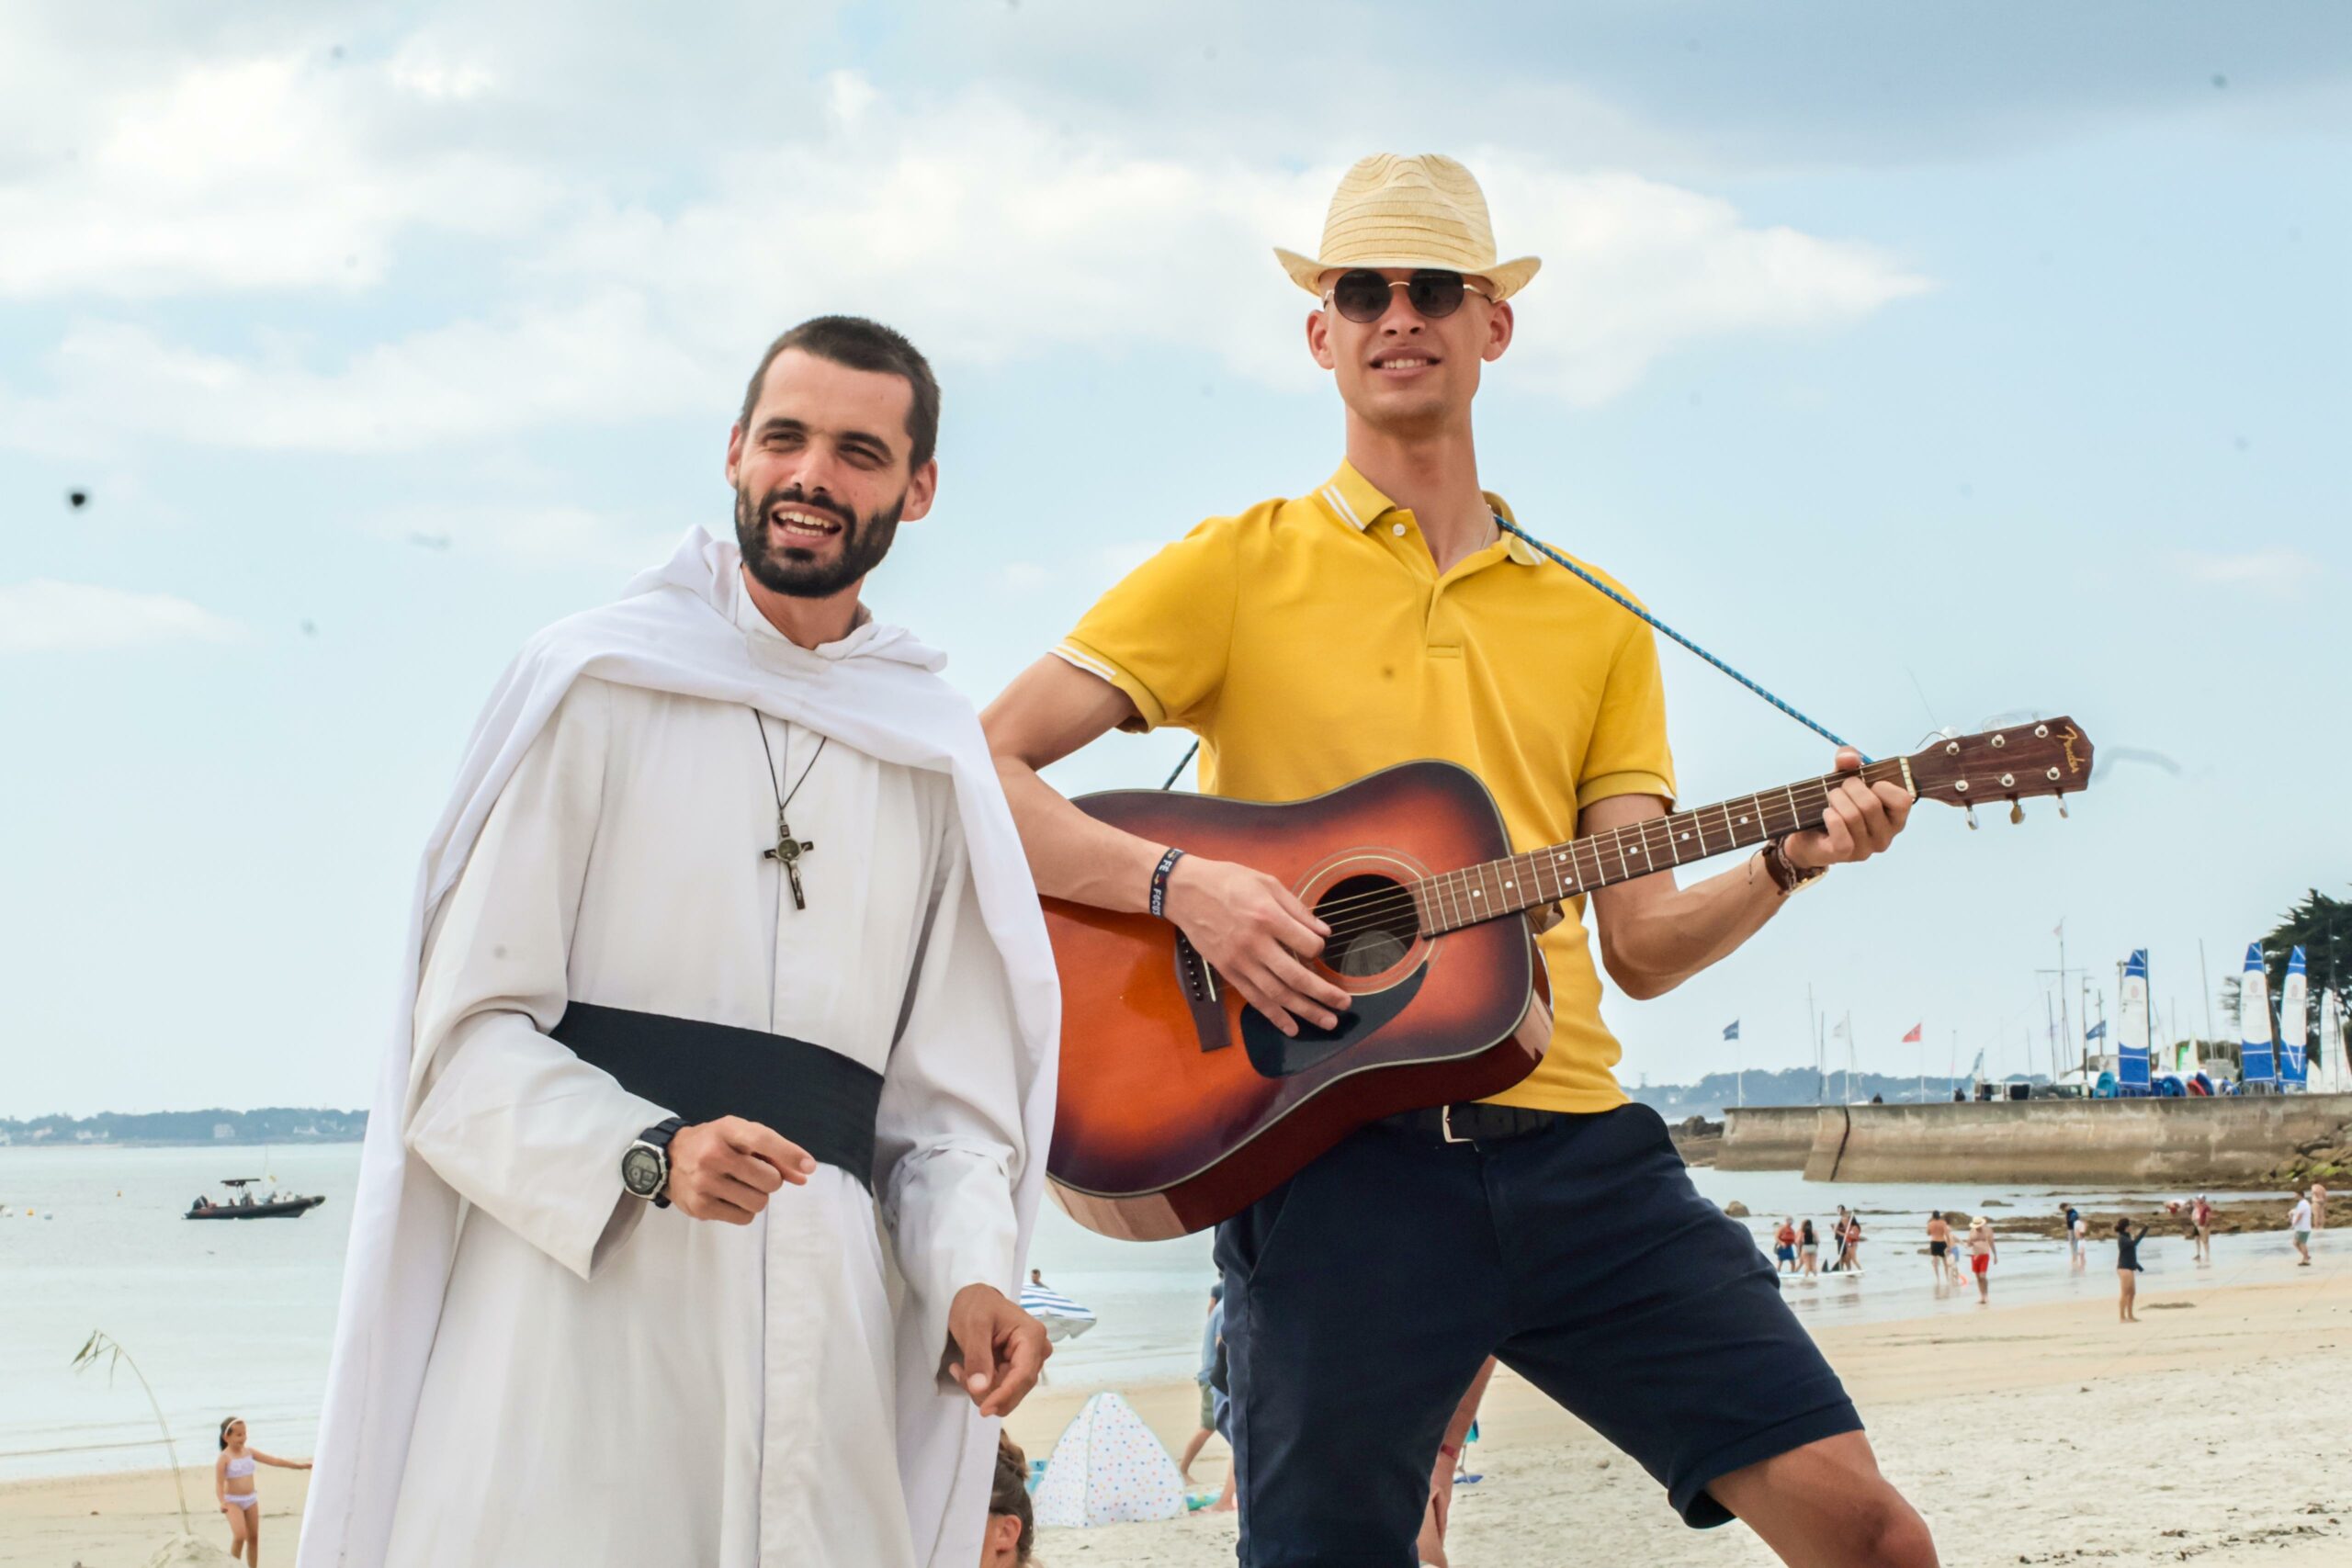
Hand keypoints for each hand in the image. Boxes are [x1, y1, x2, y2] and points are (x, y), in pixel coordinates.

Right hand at [664, 1116, 814, 1223]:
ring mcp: (704, 1183)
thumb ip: (774, 1153)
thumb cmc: (715, 1144)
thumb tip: (804, 1174)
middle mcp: (713, 1155)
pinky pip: (744, 1218)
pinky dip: (744, 1210)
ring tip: (741, 1186)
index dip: (790, 1154)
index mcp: (727, 1130)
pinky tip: (730, 1197)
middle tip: (756, 1175)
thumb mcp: (741, 1137)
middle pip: (769, 1180)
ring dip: (758, 1196)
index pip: (763, 1140)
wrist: (669, 1159)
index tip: (809, 1167)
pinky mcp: (700, 1207)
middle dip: (771, 1180)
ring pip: (759, 1202)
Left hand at [945, 1284, 1050, 1416]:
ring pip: (1007, 1392)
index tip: (984, 1410)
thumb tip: (981, 1390)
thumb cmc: (977, 1305)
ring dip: (981, 1388)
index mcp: (1032, 1336)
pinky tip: (964, 1370)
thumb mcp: (974, 1325)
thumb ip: (977, 1356)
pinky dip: (980, 1385)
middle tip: (960, 1375)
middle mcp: (1037, 1351)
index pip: (1023, 1375)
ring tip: (959, 1369)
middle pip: (1017, 1388)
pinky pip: (1000, 1388)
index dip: (1005, 1395)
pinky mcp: (1017, 1369)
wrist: (975, 1299)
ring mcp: (1028, 1361)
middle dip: (988, 1391)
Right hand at [1162, 855, 1350, 1036]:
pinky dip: (1274, 1016)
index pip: (1306, 945)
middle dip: (1324, 994)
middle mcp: (1255, 943)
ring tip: (1328, 1022)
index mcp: (1267, 916)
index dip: (1319, 949)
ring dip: (1305, 1011)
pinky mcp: (1228, 971)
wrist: (1184, 891)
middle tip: (1344, 1005)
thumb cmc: (1227, 881)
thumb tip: (1323, 932)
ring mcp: (1240, 961)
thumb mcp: (1266, 882)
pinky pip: (1254, 999)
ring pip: (1277, 994)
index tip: (1319, 948)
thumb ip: (1297, 909)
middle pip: (1296, 977)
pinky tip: (1292, 1027)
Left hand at [1783, 747, 1912, 871]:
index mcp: (1895, 817)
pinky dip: (1831, 817)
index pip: (1903, 800)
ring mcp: (1867, 848)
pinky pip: (1841, 833)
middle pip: (1870, 804)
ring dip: (1836, 799)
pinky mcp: (1845, 854)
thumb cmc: (1836, 804)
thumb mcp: (1843, 776)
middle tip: (1839, 788)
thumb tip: (1849, 758)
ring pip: (1853, 815)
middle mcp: (1885, 836)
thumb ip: (1849, 759)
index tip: (1868, 784)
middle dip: (1849, 788)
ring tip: (1830, 799)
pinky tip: (1826, 813)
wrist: (1809, 834)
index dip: (1883, 786)